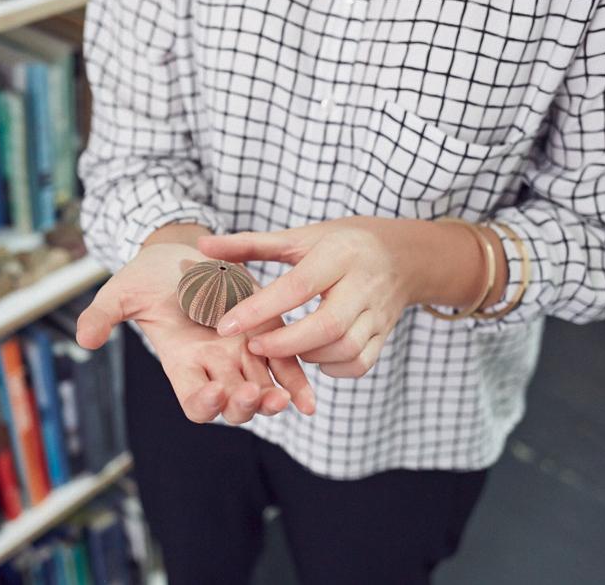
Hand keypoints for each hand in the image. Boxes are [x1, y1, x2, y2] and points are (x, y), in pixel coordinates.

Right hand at [76, 242, 314, 422]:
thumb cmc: (148, 276)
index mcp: (183, 363)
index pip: (194, 401)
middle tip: (254, 394)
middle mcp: (214, 366)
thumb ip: (103, 314)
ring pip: (262, 391)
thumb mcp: (122, 291)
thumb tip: (85, 339)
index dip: (204, 403)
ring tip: (285, 400)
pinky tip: (310, 400)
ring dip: (275, 400)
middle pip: (232, 405)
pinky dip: (297, 383)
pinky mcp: (265, 333)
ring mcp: (242, 353)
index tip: (213, 390)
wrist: (181, 254)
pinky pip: (285, 366)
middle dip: (244, 406)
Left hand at [199, 217, 486, 377]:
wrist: (403, 254)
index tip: (226, 325)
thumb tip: (202, 246)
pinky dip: (332, 368)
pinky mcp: (385, 335)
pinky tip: (310, 357)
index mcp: (339, 254)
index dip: (260, 309)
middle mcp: (363, 284)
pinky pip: (360, 363)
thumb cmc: (340, 243)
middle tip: (252, 347)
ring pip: (345, 348)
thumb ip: (249, 245)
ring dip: (307, 356)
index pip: (297, 286)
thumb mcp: (298, 237)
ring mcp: (378, 313)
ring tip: (280, 350)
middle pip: (327, 325)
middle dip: (285, 343)